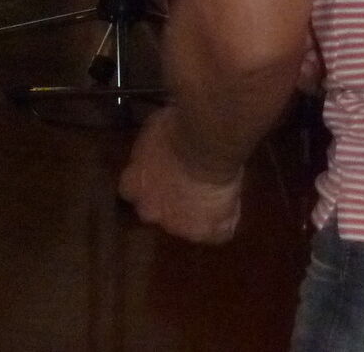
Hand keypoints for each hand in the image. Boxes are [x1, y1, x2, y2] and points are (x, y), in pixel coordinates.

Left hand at [119, 107, 244, 243]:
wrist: (201, 146)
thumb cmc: (175, 129)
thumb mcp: (153, 132)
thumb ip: (151, 150)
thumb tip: (159, 144)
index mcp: (132, 184)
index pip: (132, 191)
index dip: (147, 185)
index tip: (159, 176)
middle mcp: (150, 210)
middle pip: (156, 213)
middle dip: (168, 204)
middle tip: (187, 187)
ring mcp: (178, 225)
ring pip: (188, 226)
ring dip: (198, 213)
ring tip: (215, 196)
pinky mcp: (206, 231)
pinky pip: (219, 233)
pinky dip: (226, 221)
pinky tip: (231, 206)